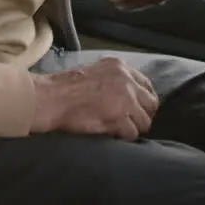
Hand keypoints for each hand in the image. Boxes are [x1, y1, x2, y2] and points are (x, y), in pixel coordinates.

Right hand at [30, 57, 158, 140]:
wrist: (53, 98)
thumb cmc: (66, 87)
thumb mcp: (96, 72)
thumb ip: (115, 80)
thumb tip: (129, 94)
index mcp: (121, 67)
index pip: (147, 85)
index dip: (144, 100)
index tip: (138, 109)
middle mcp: (127, 81)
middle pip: (151, 104)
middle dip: (143, 115)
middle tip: (131, 123)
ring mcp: (125, 100)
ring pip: (144, 121)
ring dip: (133, 128)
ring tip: (119, 130)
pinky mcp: (119, 118)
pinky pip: (132, 134)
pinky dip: (123, 137)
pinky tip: (111, 134)